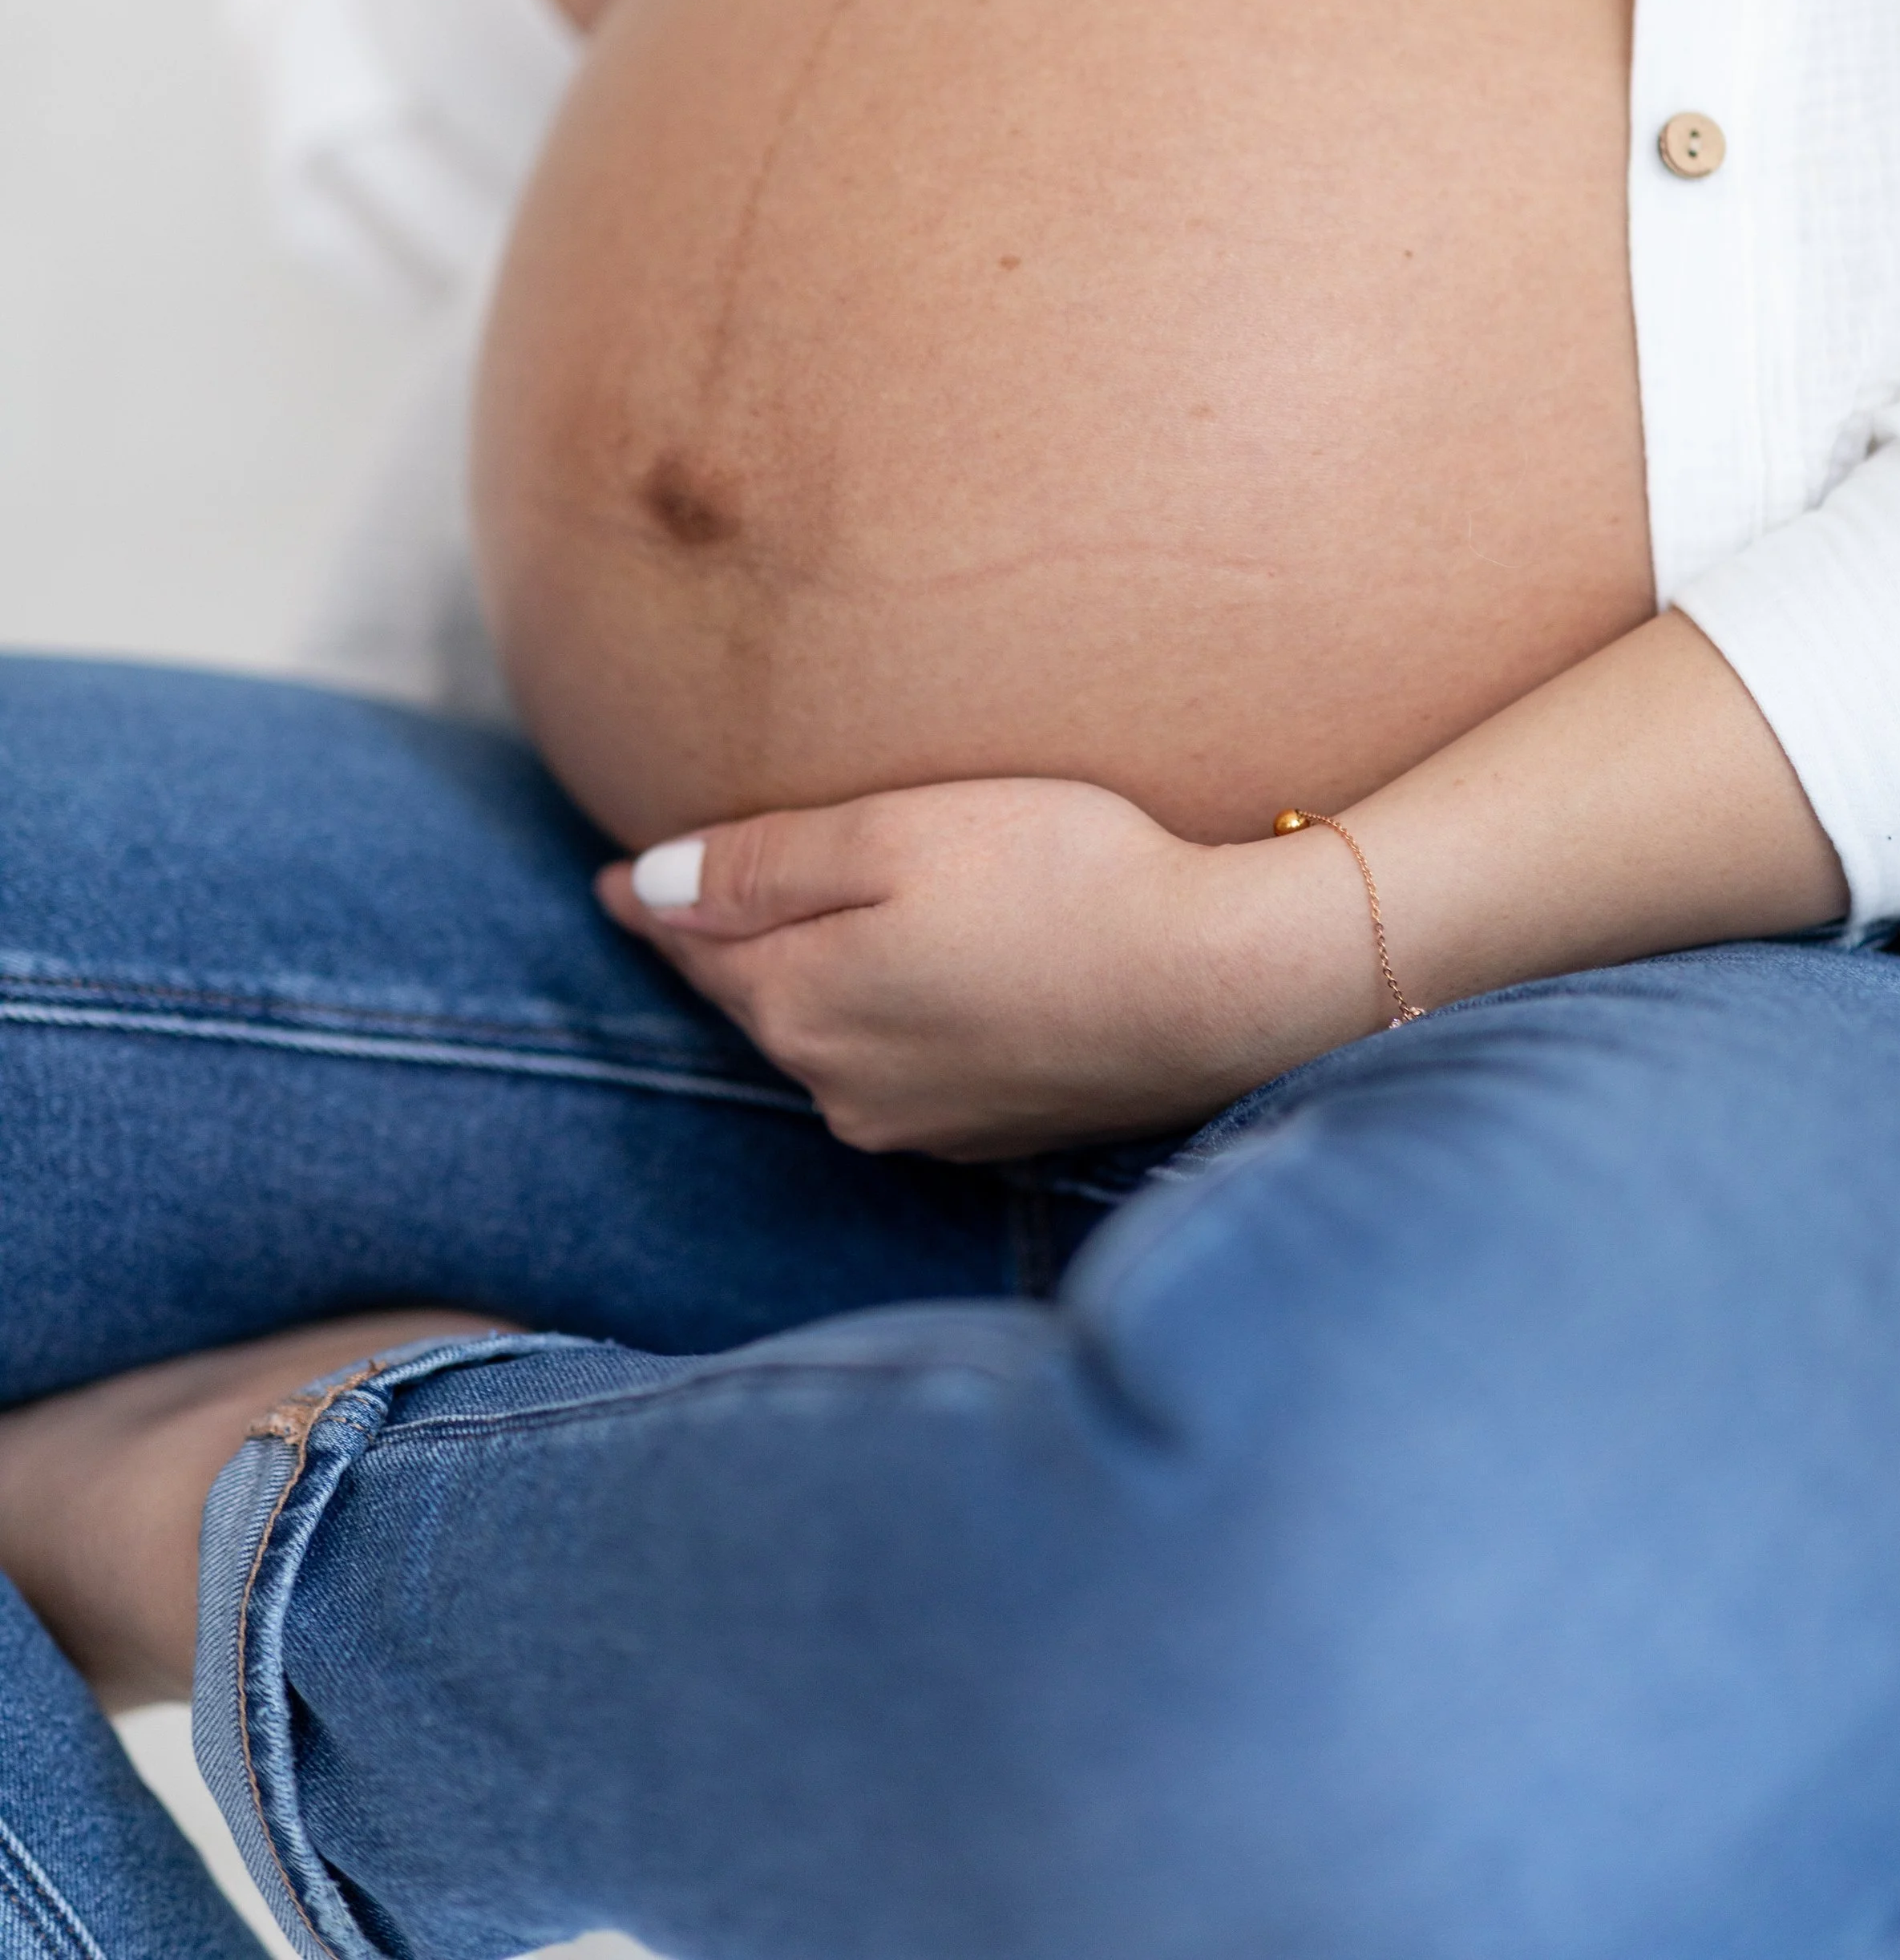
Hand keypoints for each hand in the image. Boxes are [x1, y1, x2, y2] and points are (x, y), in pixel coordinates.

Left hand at [597, 776, 1385, 1160]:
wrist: (1221, 986)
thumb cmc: (1060, 878)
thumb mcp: (892, 833)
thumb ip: (760, 864)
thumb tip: (638, 891)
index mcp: (800, 1001)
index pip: (696, 947)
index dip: (657, 901)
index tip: (614, 877)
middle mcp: (842, 1083)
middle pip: (759, 1001)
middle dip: (724, 953)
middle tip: (685, 902)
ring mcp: (921, 1121)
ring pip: (830, 1042)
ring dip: (811, 993)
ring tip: (800, 942)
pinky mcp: (996, 1130)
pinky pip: (904, 1069)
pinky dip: (891, 1025)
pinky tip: (917, 993)